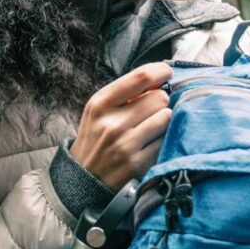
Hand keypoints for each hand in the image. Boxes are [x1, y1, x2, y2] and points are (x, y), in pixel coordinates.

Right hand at [70, 62, 172, 188]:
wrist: (83, 177)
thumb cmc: (96, 136)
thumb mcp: (100, 109)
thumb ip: (127, 91)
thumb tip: (161, 77)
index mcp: (100, 103)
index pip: (141, 77)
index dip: (160, 71)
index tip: (166, 73)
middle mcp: (112, 123)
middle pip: (159, 97)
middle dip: (160, 101)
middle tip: (151, 110)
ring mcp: (125, 144)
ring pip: (166, 117)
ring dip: (164, 119)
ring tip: (150, 126)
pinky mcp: (137, 163)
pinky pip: (165, 139)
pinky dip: (163, 138)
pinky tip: (150, 142)